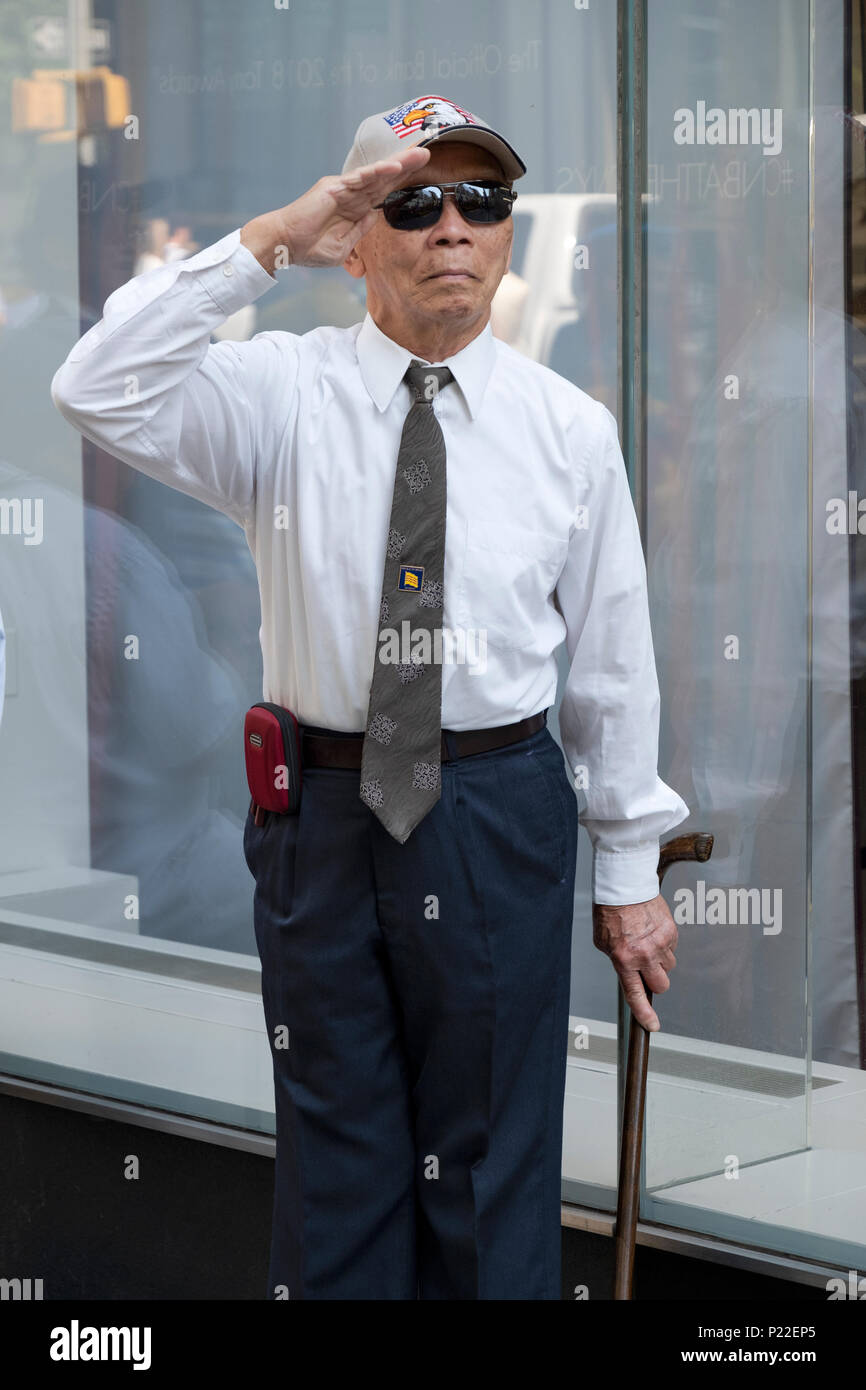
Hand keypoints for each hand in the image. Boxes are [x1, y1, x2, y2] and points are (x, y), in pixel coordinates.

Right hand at [240, 145, 431, 274]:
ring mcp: (342, 189)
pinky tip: (393, 166)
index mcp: (354, 208)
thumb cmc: (311, 248)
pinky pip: (359, 179)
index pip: (383, 192)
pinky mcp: (333, 188)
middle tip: (428, 154)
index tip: (421, 176)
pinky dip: (376, 172)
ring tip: (418, 155)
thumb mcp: (344, 246)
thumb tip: (375, 214)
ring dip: (397, 164)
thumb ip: (361, 230)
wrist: (286, 245)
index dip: (401, 183)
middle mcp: (351, 194)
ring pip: (375, 174)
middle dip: (406, 166)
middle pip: (384, 178)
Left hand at [592, 894, 677, 1031]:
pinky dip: (665, 944)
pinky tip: (652, 931)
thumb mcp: (604, 943)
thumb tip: (628, 974)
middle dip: (655, 982)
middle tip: (647, 970)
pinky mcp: (671, 932)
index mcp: (624, 959)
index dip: (645, 1014)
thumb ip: (619, 962)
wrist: (624, 886)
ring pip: (669, 967)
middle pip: (661, 985)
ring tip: (647, 943)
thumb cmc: (610, 912)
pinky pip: (673, 948)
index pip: (636, 994)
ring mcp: (660, 944)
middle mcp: (644, 955)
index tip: (652, 1026)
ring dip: (660, 961)